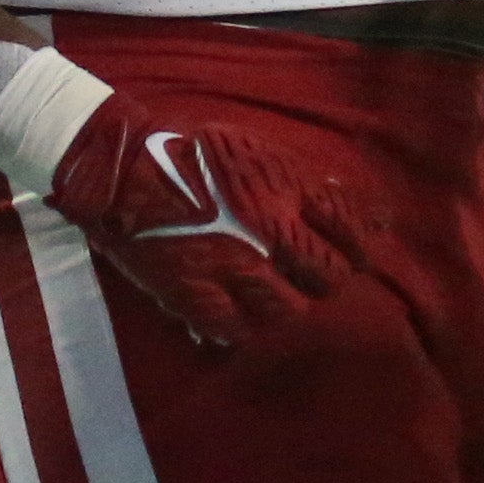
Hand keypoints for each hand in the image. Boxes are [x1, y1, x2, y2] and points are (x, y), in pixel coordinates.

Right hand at [44, 100, 363, 346]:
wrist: (123, 169)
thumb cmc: (192, 152)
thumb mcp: (258, 150)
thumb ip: (303, 178)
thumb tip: (345, 198)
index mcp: (285, 193)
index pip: (348, 236)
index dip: (360, 250)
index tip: (357, 254)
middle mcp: (267, 234)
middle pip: (326, 278)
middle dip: (328, 279)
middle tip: (314, 275)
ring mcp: (231, 269)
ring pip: (289, 310)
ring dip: (290, 303)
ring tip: (279, 293)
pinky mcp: (195, 296)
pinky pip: (238, 332)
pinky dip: (246, 327)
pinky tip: (242, 313)